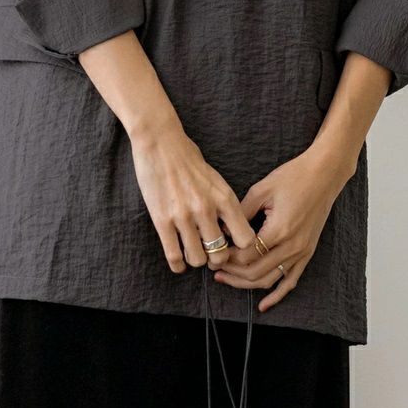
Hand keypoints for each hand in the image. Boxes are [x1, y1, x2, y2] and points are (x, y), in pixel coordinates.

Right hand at [129, 118, 255, 272]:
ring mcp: (183, 216)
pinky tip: (178, 261)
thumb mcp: (216, 181)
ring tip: (192, 253)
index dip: (241, 249)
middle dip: (216, 259)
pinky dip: (177, 264)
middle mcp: (206, 209)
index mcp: (224, 198)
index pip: (246, 239)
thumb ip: (225, 205)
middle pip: (220, 255)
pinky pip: (173, 255)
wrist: (161, 143)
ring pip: (197, 259)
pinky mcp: (162, 220)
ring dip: (196, 260)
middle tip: (210, 255)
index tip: (231, 246)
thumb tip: (231, 232)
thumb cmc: (189, 160)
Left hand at [213, 143, 352, 312]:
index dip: (226, 257)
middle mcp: (292, 246)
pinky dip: (276, 295)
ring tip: (226, 279)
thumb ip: (241, 213)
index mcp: (279, 229)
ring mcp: (301, 252)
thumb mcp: (261, 190)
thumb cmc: (294, 177)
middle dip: (231, 273)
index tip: (213, 252)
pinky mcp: (307, 253)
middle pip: (255, 272)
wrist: (324, 175)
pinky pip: (290, 281)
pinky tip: (263, 305)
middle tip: (214, 267)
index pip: (246, 256)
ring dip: (246, 284)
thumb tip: (224, 232)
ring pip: (269, 280)